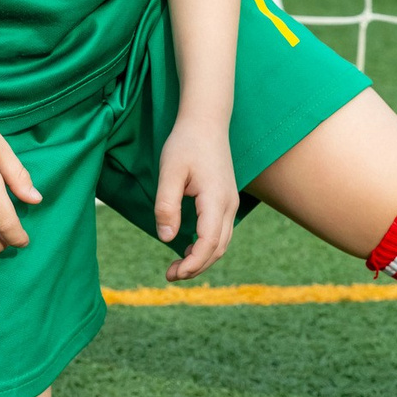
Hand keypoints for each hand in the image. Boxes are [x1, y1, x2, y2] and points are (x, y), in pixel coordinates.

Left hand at [154, 114, 238, 281]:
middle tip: (169, 275)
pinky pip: (221, 232)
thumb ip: (166, 205)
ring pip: (222, 242)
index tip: (172, 273)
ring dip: (202, 258)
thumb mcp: (169, 172)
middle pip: (218, 248)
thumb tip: (166, 238)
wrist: (206, 121)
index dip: (192, 263)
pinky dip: (207, 246)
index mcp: (216, 200)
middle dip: (195, 266)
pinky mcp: (226, 200)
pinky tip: (188, 247)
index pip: (208, 243)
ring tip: (177, 267)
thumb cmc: (185, 144)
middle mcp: (229, 205)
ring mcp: (230, 203)